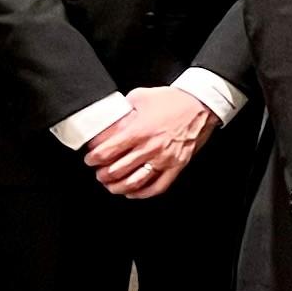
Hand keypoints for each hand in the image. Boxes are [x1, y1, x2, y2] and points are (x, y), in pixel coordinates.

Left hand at [82, 87, 217, 199]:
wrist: (201, 104)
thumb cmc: (173, 100)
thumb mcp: (140, 96)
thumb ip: (122, 109)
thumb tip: (108, 117)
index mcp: (139, 130)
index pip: (107, 152)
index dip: (93, 158)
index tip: (90, 159)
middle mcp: (150, 147)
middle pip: (117, 170)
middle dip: (102, 174)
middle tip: (98, 172)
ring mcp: (164, 159)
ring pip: (134, 182)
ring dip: (117, 187)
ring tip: (110, 185)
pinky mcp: (177, 166)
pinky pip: (157, 187)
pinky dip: (142, 194)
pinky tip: (132, 193)